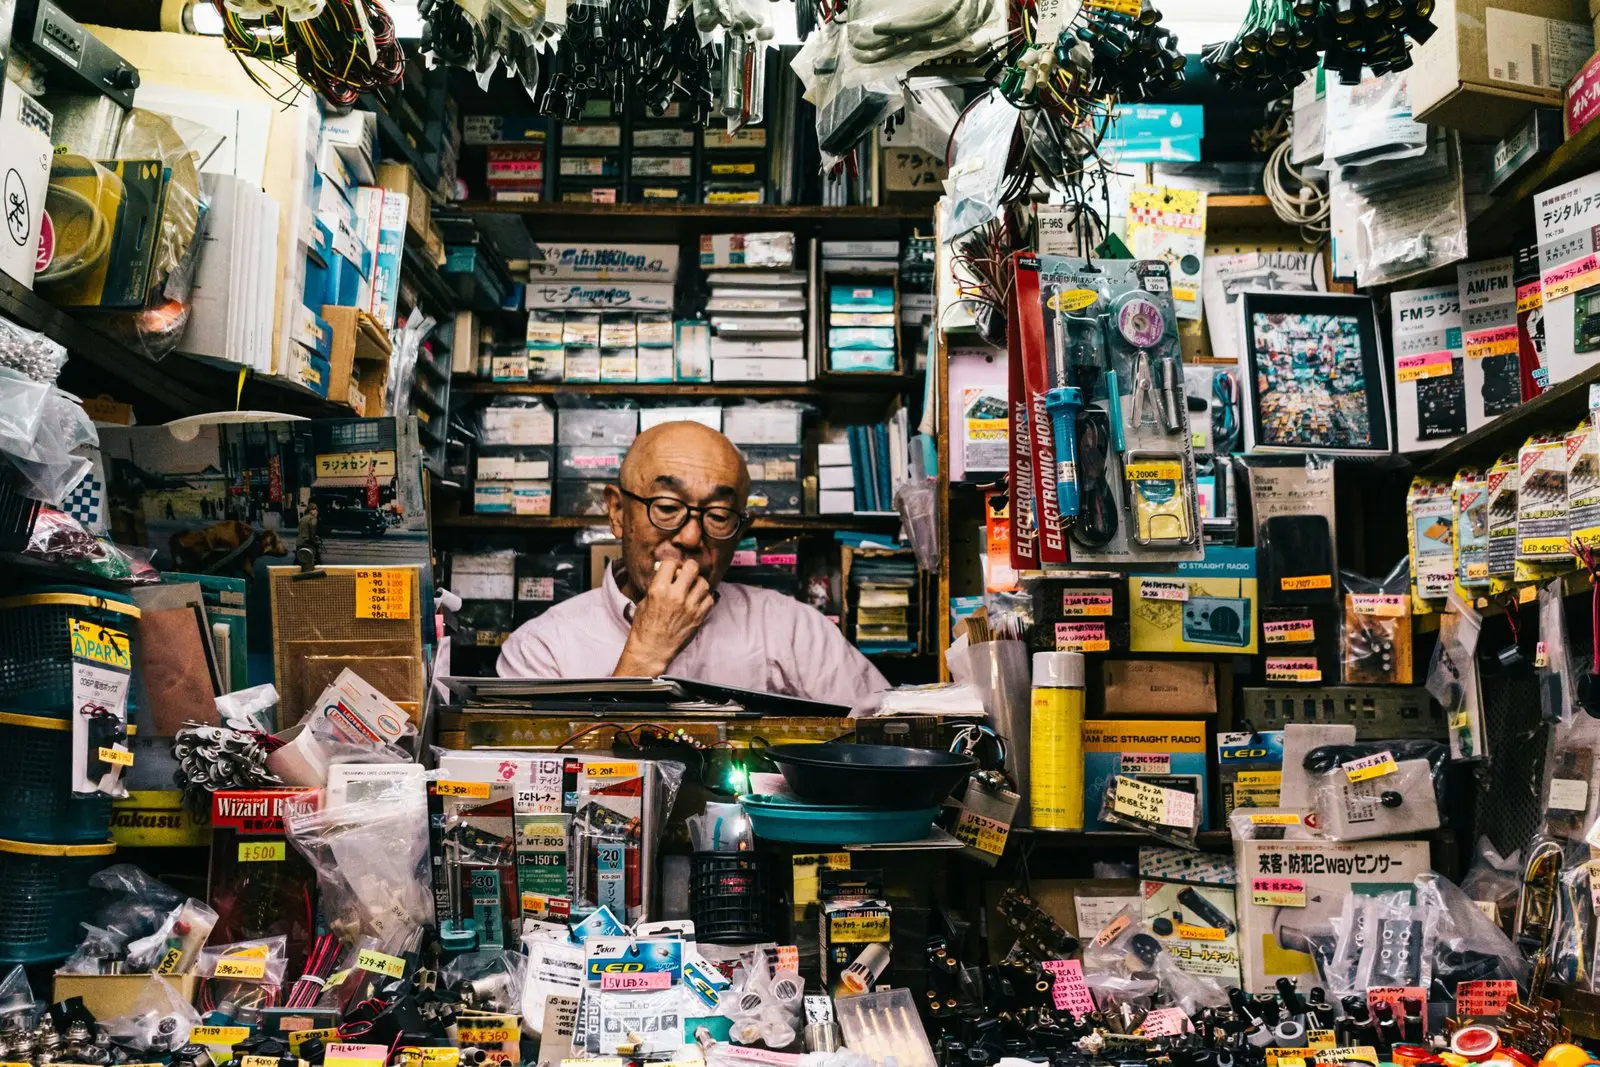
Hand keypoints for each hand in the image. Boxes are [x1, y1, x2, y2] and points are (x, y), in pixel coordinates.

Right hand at [614, 559, 713, 675]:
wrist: (652, 650)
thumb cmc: (644, 627)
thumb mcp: (645, 601)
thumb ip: (657, 584)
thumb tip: (666, 571)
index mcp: (659, 589)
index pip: (671, 563)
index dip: (671, 565)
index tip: (671, 569)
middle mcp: (676, 596)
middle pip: (692, 567)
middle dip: (688, 568)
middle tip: (685, 574)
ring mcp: (690, 607)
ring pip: (703, 583)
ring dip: (697, 583)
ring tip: (691, 588)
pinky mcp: (699, 617)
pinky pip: (710, 599)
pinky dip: (704, 597)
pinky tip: (696, 601)